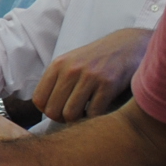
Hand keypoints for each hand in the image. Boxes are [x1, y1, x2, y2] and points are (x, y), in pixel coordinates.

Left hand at [33, 27, 152, 122]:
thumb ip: (56, 81)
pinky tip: (98, 110)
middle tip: (73, 115)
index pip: (38, 99)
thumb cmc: (95, 59)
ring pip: (71, 114)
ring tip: (84, 113)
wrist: (127, 45)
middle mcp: (71, 70)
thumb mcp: (70, 62)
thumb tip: (45, 109)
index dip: (47, 110)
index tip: (59, 110)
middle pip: (53, 110)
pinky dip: (94, 117)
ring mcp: (89, 77)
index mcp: (58, 65)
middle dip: (62, 118)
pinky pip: (93, 113)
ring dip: (77, 120)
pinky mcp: (108, 84)